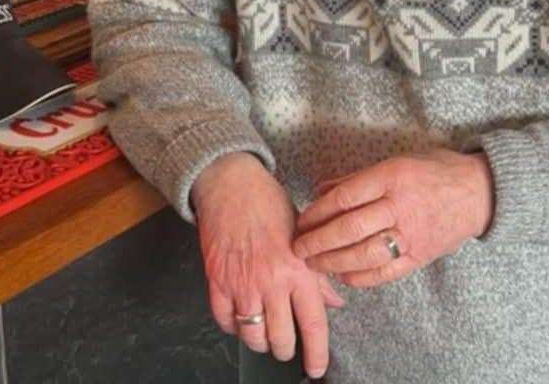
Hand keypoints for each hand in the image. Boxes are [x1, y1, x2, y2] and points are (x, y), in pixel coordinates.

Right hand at [192, 152, 344, 379]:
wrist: (230, 184)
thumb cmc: (267, 202)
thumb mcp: (303, 233)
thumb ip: (317, 271)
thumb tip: (332, 301)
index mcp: (297, 269)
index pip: (313, 324)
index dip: (317, 353)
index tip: (317, 367)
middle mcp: (270, 281)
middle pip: (281, 338)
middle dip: (286, 350)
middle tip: (287, 347)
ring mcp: (241, 283)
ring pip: (252, 335)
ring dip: (260, 341)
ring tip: (264, 334)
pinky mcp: (216, 280)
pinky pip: (225, 320)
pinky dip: (233, 326)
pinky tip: (240, 319)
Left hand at [293, 149, 493, 287]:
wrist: (480, 192)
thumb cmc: (434, 170)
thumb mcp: (396, 161)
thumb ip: (358, 178)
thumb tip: (320, 189)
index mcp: (391, 177)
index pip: (345, 197)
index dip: (318, 212)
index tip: (301, 220)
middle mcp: (400, 206)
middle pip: (350, 229)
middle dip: (318, 241)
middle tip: (297, 248)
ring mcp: (412, 234)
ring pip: (365, 254)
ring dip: (334, 262)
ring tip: (313, 265)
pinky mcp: (421, 255)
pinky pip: (386, 272)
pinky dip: (362, 277)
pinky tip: (343, 276)